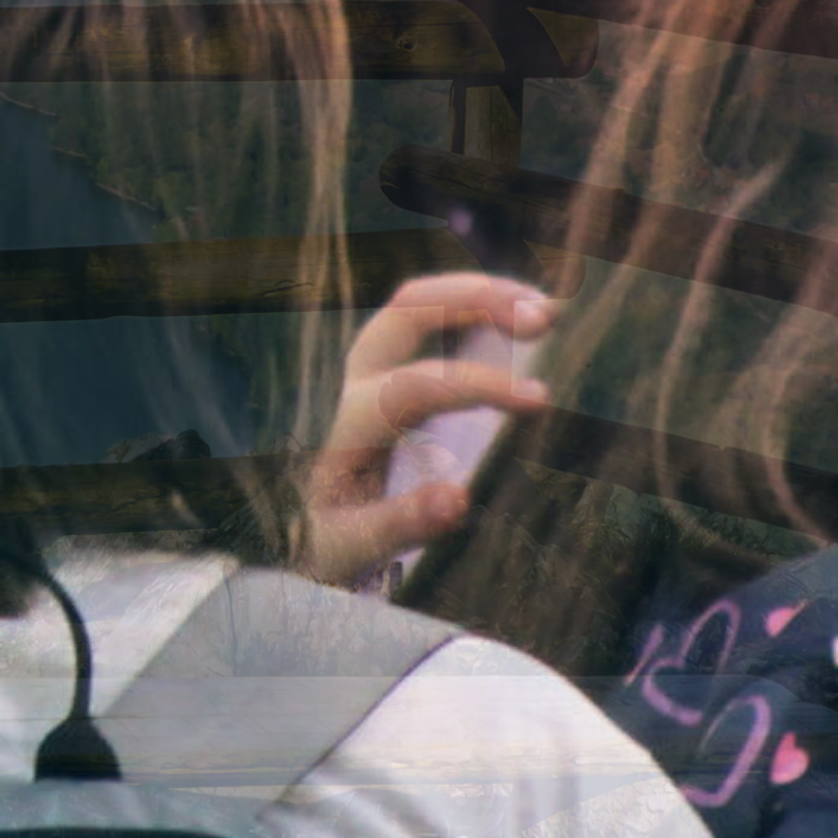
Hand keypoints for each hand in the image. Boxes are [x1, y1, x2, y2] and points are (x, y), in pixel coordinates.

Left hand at [295, 271, 552, 582]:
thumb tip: (457, 497)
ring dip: (482, 293)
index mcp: (347, 421)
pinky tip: (521, 315)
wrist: (290, 526)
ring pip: (421, 302)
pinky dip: (478, 307)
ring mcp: (371, 364)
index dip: (479, 385)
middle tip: (545, 316)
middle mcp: (356, 377)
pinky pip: (431, 319)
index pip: (417, 386)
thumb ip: (400, 523)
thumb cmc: (324, 536)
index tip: (540, 399)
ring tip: (547, 305)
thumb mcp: (352, 544)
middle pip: (409, 309)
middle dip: (477, 300)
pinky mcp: (389, 367)